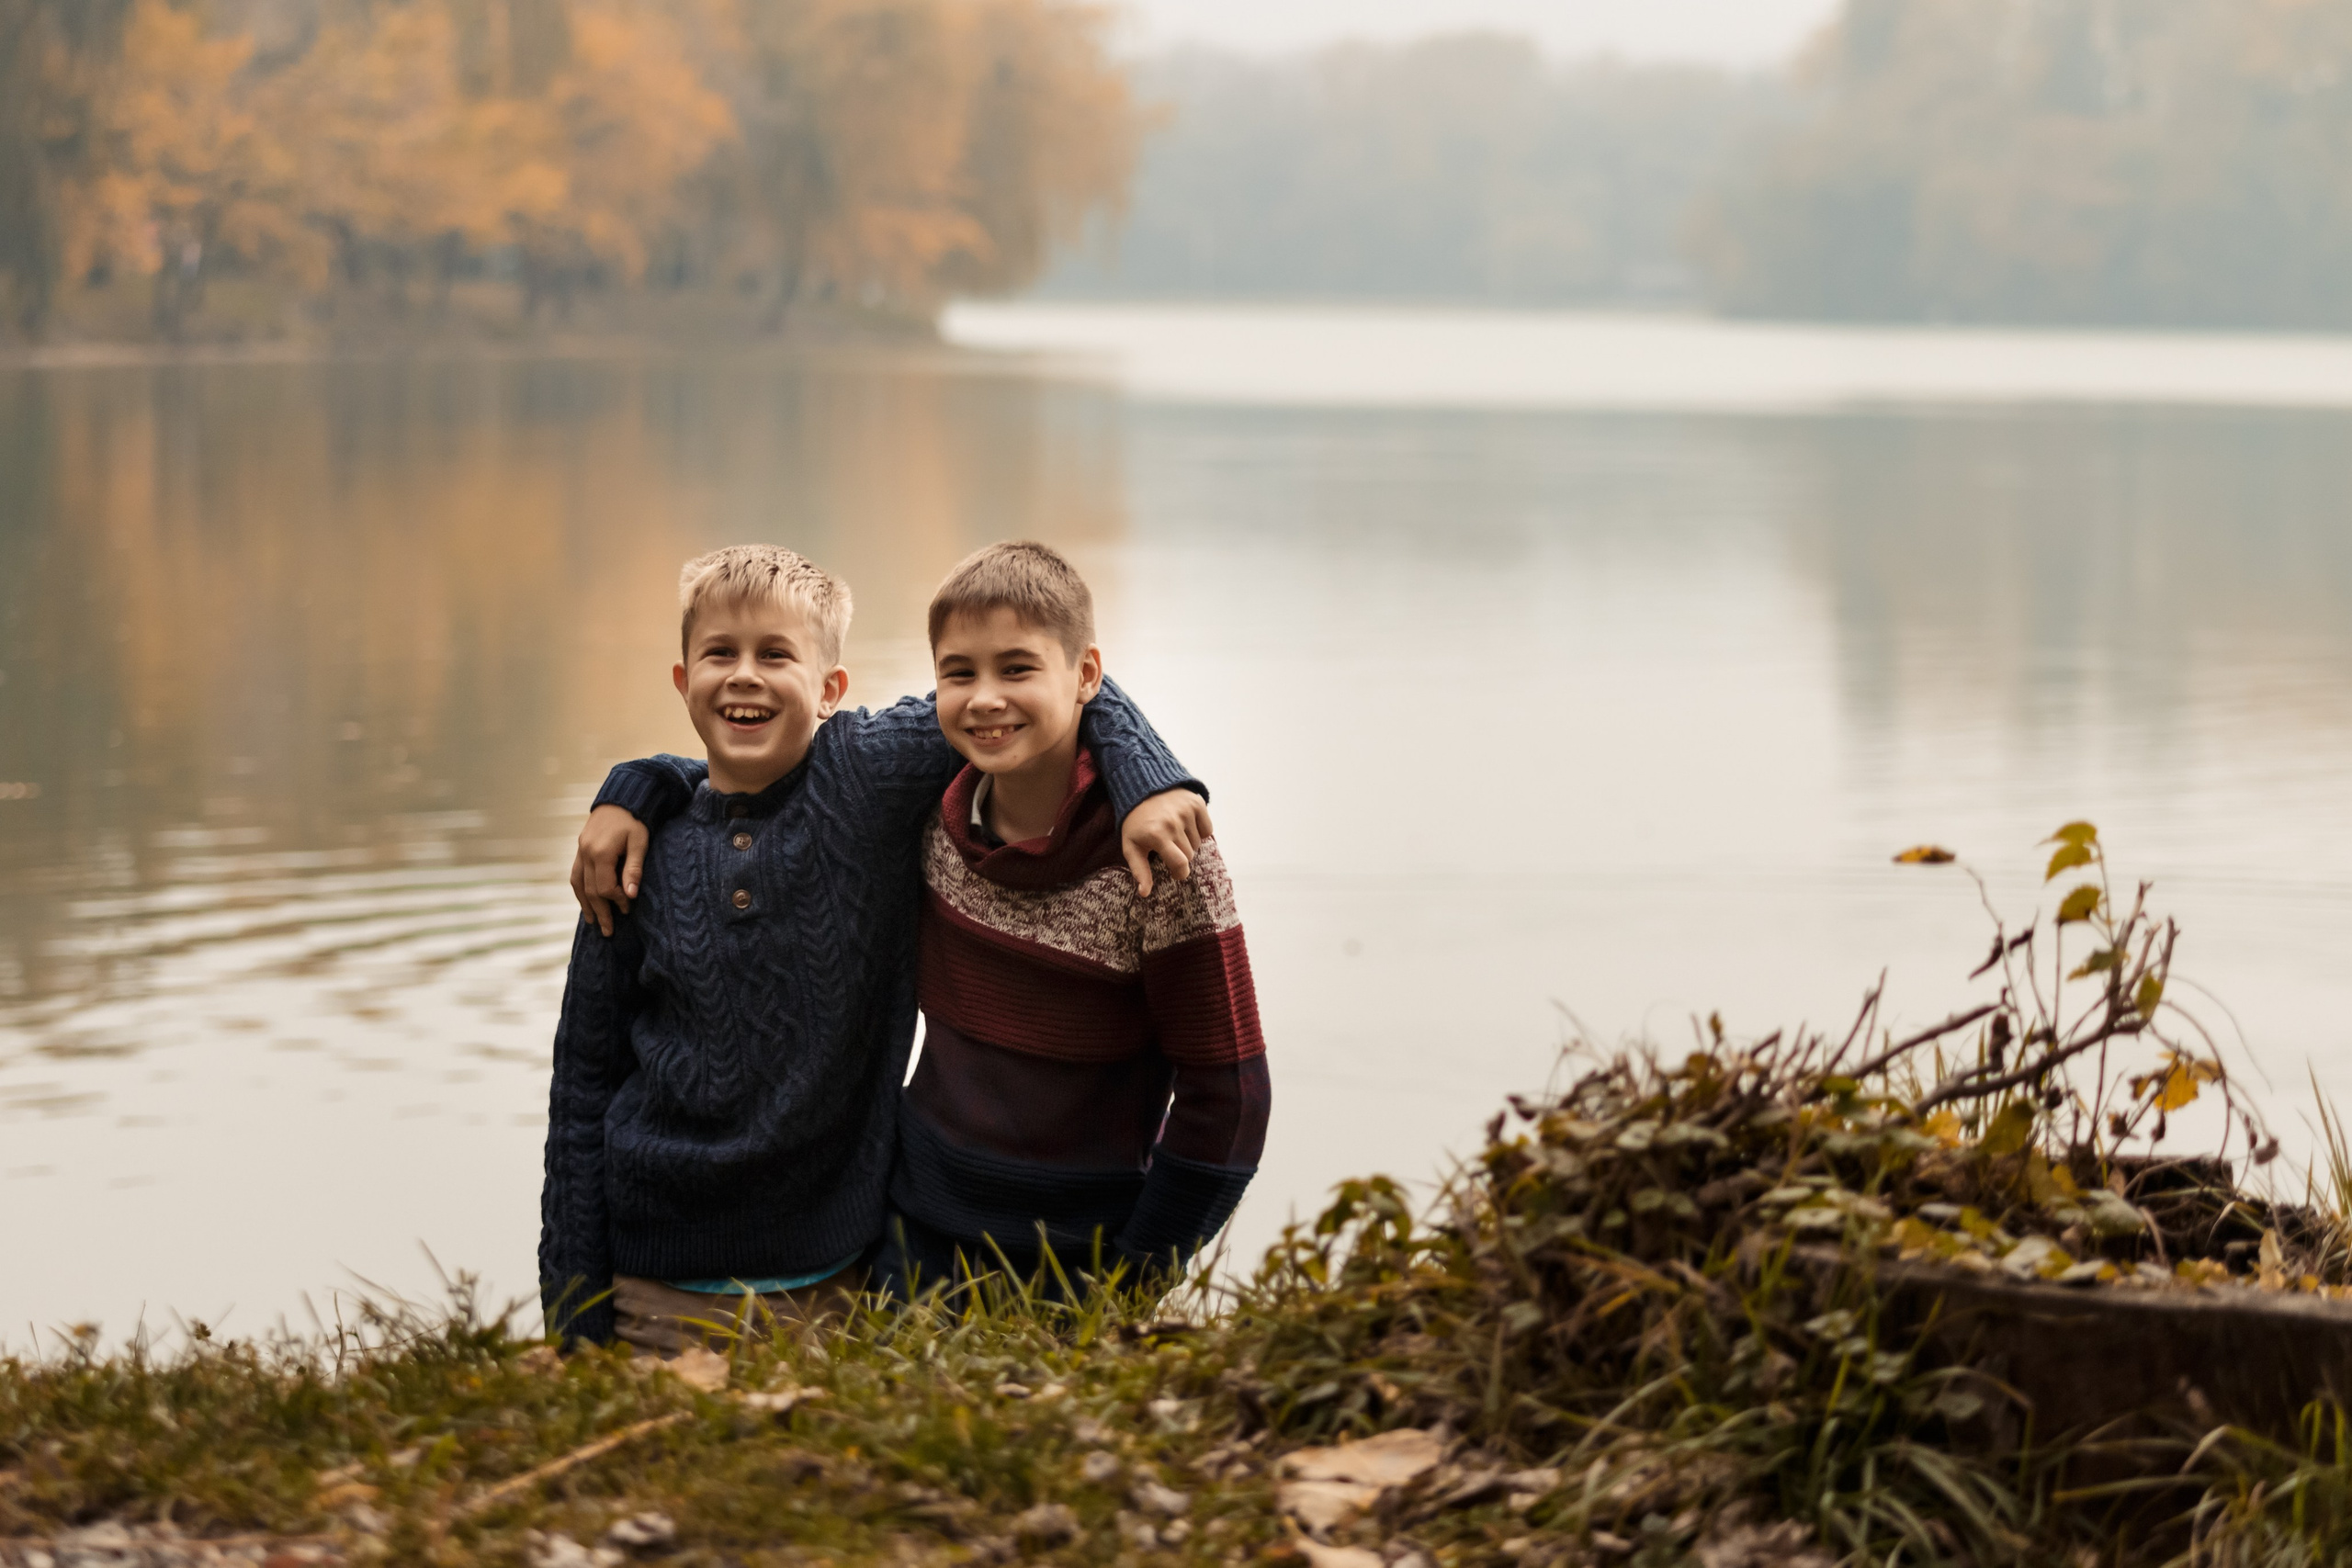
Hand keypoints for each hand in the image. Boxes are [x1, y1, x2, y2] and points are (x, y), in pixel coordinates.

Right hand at [571, 804, 648, 935]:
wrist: (621, 798)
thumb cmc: (635, 820)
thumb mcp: (640, 842)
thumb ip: (634, 868)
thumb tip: (630, 895)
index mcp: (601, 852)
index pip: (603, 887)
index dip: (615, 901)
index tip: (628, 909)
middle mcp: (586, 853)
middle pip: (589, 890)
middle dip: (599, 912)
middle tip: (608, 931)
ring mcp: (580, 850)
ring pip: (577, 884)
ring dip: (585, 904)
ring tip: (593, 921)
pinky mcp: (580, 848)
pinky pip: (576, 874)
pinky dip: (580, 890)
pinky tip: (585, 900)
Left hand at [1120, 789, 1212, 897]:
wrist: (1143, 787)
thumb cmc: (1136, 823)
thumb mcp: (1131, 846)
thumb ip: (1139, 871)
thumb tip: (1145, 893)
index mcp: (1156, 835)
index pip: (1180, 864)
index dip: (1180, 873)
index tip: (1175, 873)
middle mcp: (1173, 823)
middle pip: (1190, 855)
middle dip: (1181, 855)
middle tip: (1169, 846)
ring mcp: (1186, 811)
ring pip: (1198, 843)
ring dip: (1189, 842)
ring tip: (1175, 833)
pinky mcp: (1197, 803)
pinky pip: (1207, 829)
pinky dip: (1200, 830)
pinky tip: (1186, 824)